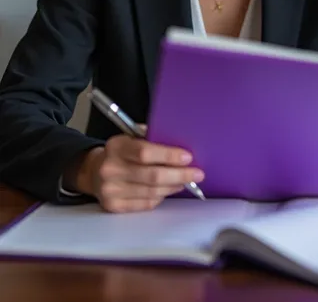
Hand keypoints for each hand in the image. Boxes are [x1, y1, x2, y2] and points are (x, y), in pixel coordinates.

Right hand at [72, 133, 204, 212]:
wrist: (94, 172)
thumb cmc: (121, 152)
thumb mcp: (131, 137)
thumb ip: (151, 139)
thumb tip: (179, 145)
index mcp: (116, 146)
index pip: (145, 152)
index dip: (169, 155)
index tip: (188, 157)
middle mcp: (110, 169)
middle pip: (152, 176)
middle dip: (179, 175)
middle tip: (196, 174)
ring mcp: (110, 190)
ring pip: (151, 192)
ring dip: (173, 186)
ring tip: (185, 181)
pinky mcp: (113, 206)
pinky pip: (145, 204)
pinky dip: (161, 197)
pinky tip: (169, 189)